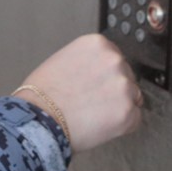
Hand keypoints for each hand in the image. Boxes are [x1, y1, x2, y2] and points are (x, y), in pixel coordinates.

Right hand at [15, 34, 143, 151]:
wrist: (37, 120)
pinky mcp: (127, 111)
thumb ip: (87, 61)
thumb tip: (98, 72)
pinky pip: (134, 120)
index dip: (104, 76)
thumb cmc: (42, 94)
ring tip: (93, 115)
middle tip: (91, 103)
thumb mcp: (63, 59)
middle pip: (126, 76)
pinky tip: (101, 126)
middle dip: (113, 90)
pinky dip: (122, 126)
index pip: (114, 58)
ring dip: (118, 107)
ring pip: (132, 98)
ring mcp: (123, 86)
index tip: (94, 86)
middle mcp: (114, 60)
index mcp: (98, 44)